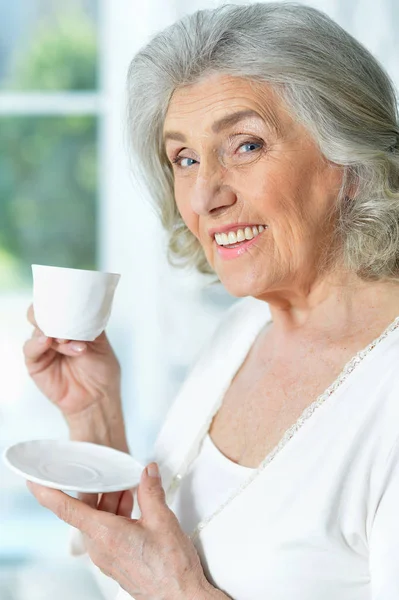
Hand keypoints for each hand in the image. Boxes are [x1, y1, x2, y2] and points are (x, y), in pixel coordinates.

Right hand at [23, 304, 120, 423]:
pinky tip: (47, 342)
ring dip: (52, 331)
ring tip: (67, 340)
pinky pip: (30, 349)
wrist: (98, 397)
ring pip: (37, 329)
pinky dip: (37, 343)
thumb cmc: (101, 370)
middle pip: (42, 313)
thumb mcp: (100, 341)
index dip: (62, 302)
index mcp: (71, 325)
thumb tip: (80, 309)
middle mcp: (56, 333)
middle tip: (66, 319)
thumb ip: (88, 324)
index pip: (59, 306)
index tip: (71, 303)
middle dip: (52, 312)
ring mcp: (44, 347)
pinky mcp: (36, 363)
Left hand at [27, 463, 216, 599]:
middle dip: (100, 492)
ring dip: (111, 504)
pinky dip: (116, 518)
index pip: (67, 510)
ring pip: (97, 522)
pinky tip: (135, 511)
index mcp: (106, 535)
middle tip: (117, 477)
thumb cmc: (171, 567)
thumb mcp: (163, 520)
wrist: (181, 597)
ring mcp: (106, 558)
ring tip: (133, 494)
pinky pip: (106, 534)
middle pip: (87, 512)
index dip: (49, 494)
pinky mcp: (115, 563)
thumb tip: (147, 472)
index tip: (35, 482)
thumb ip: (151, 491)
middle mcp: (100, 548)